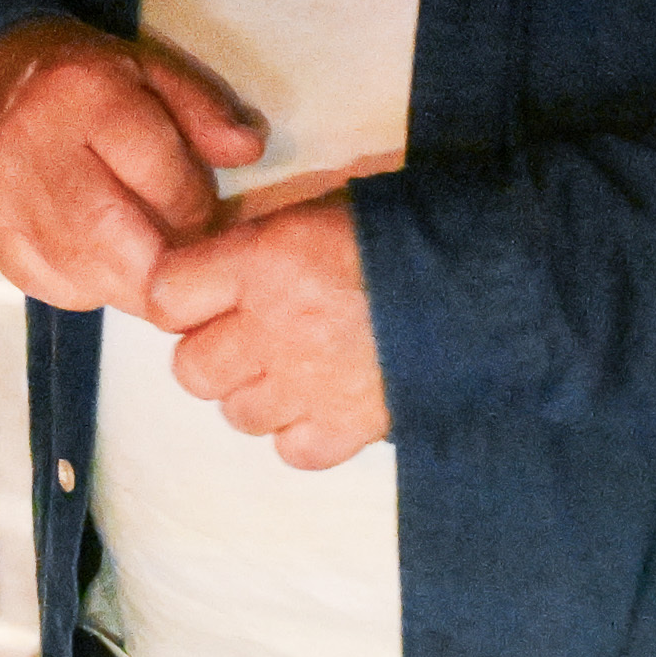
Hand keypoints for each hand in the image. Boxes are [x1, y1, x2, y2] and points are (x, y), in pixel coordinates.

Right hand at [0, 18, 262, 317]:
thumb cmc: (84, 78)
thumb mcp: (150, 70)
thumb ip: (203, 109)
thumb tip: (249, 150)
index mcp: (87, 93)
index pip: (160, 176)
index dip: (199, 210)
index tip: (212, 218)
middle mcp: (35, 142)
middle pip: (112, 235)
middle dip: (166, 269)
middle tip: (194, 274)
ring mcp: (0, 190)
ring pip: (80, 270)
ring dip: (133, 286)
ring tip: (157, 272)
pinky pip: (47, 285)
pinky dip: (90, 289)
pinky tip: (108, 267)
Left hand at [146, 197, 388, 468]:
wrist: (488, 278)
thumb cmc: (409, 226)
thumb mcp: (325, 206)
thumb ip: (267, 243)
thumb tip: (227, 265)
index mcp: (261, 260)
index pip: (166, 295)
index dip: (177, 298)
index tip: (197, 296)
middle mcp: (271, 327)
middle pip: (191, 369)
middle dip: (212, 354)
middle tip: (247, 338)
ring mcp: (306, 384)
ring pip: (236, 414)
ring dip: (255, 396)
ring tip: (291, 372)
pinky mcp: (348, 425)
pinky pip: (291, 450)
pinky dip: (301, 434)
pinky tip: (323, 405)